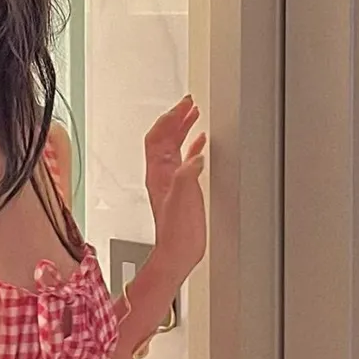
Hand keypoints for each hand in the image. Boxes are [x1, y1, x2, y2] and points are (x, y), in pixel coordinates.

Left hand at [145, 97, 207, 281]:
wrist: (177, 253)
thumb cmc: (176, 232)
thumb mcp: (183, 199)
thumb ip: (187, 175)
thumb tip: (196, 156)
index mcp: (158, 172)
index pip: (157, 136)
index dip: (169, 118)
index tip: (182, 105)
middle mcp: (161, 174)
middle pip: (165, 137)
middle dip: (176, 118)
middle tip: (188, 104)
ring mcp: (170, 181)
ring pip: (174, 146)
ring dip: (183, 129)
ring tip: (193, 115)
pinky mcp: (181, 190)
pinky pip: (185, 161)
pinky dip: (192, 148)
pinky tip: (200, 145)